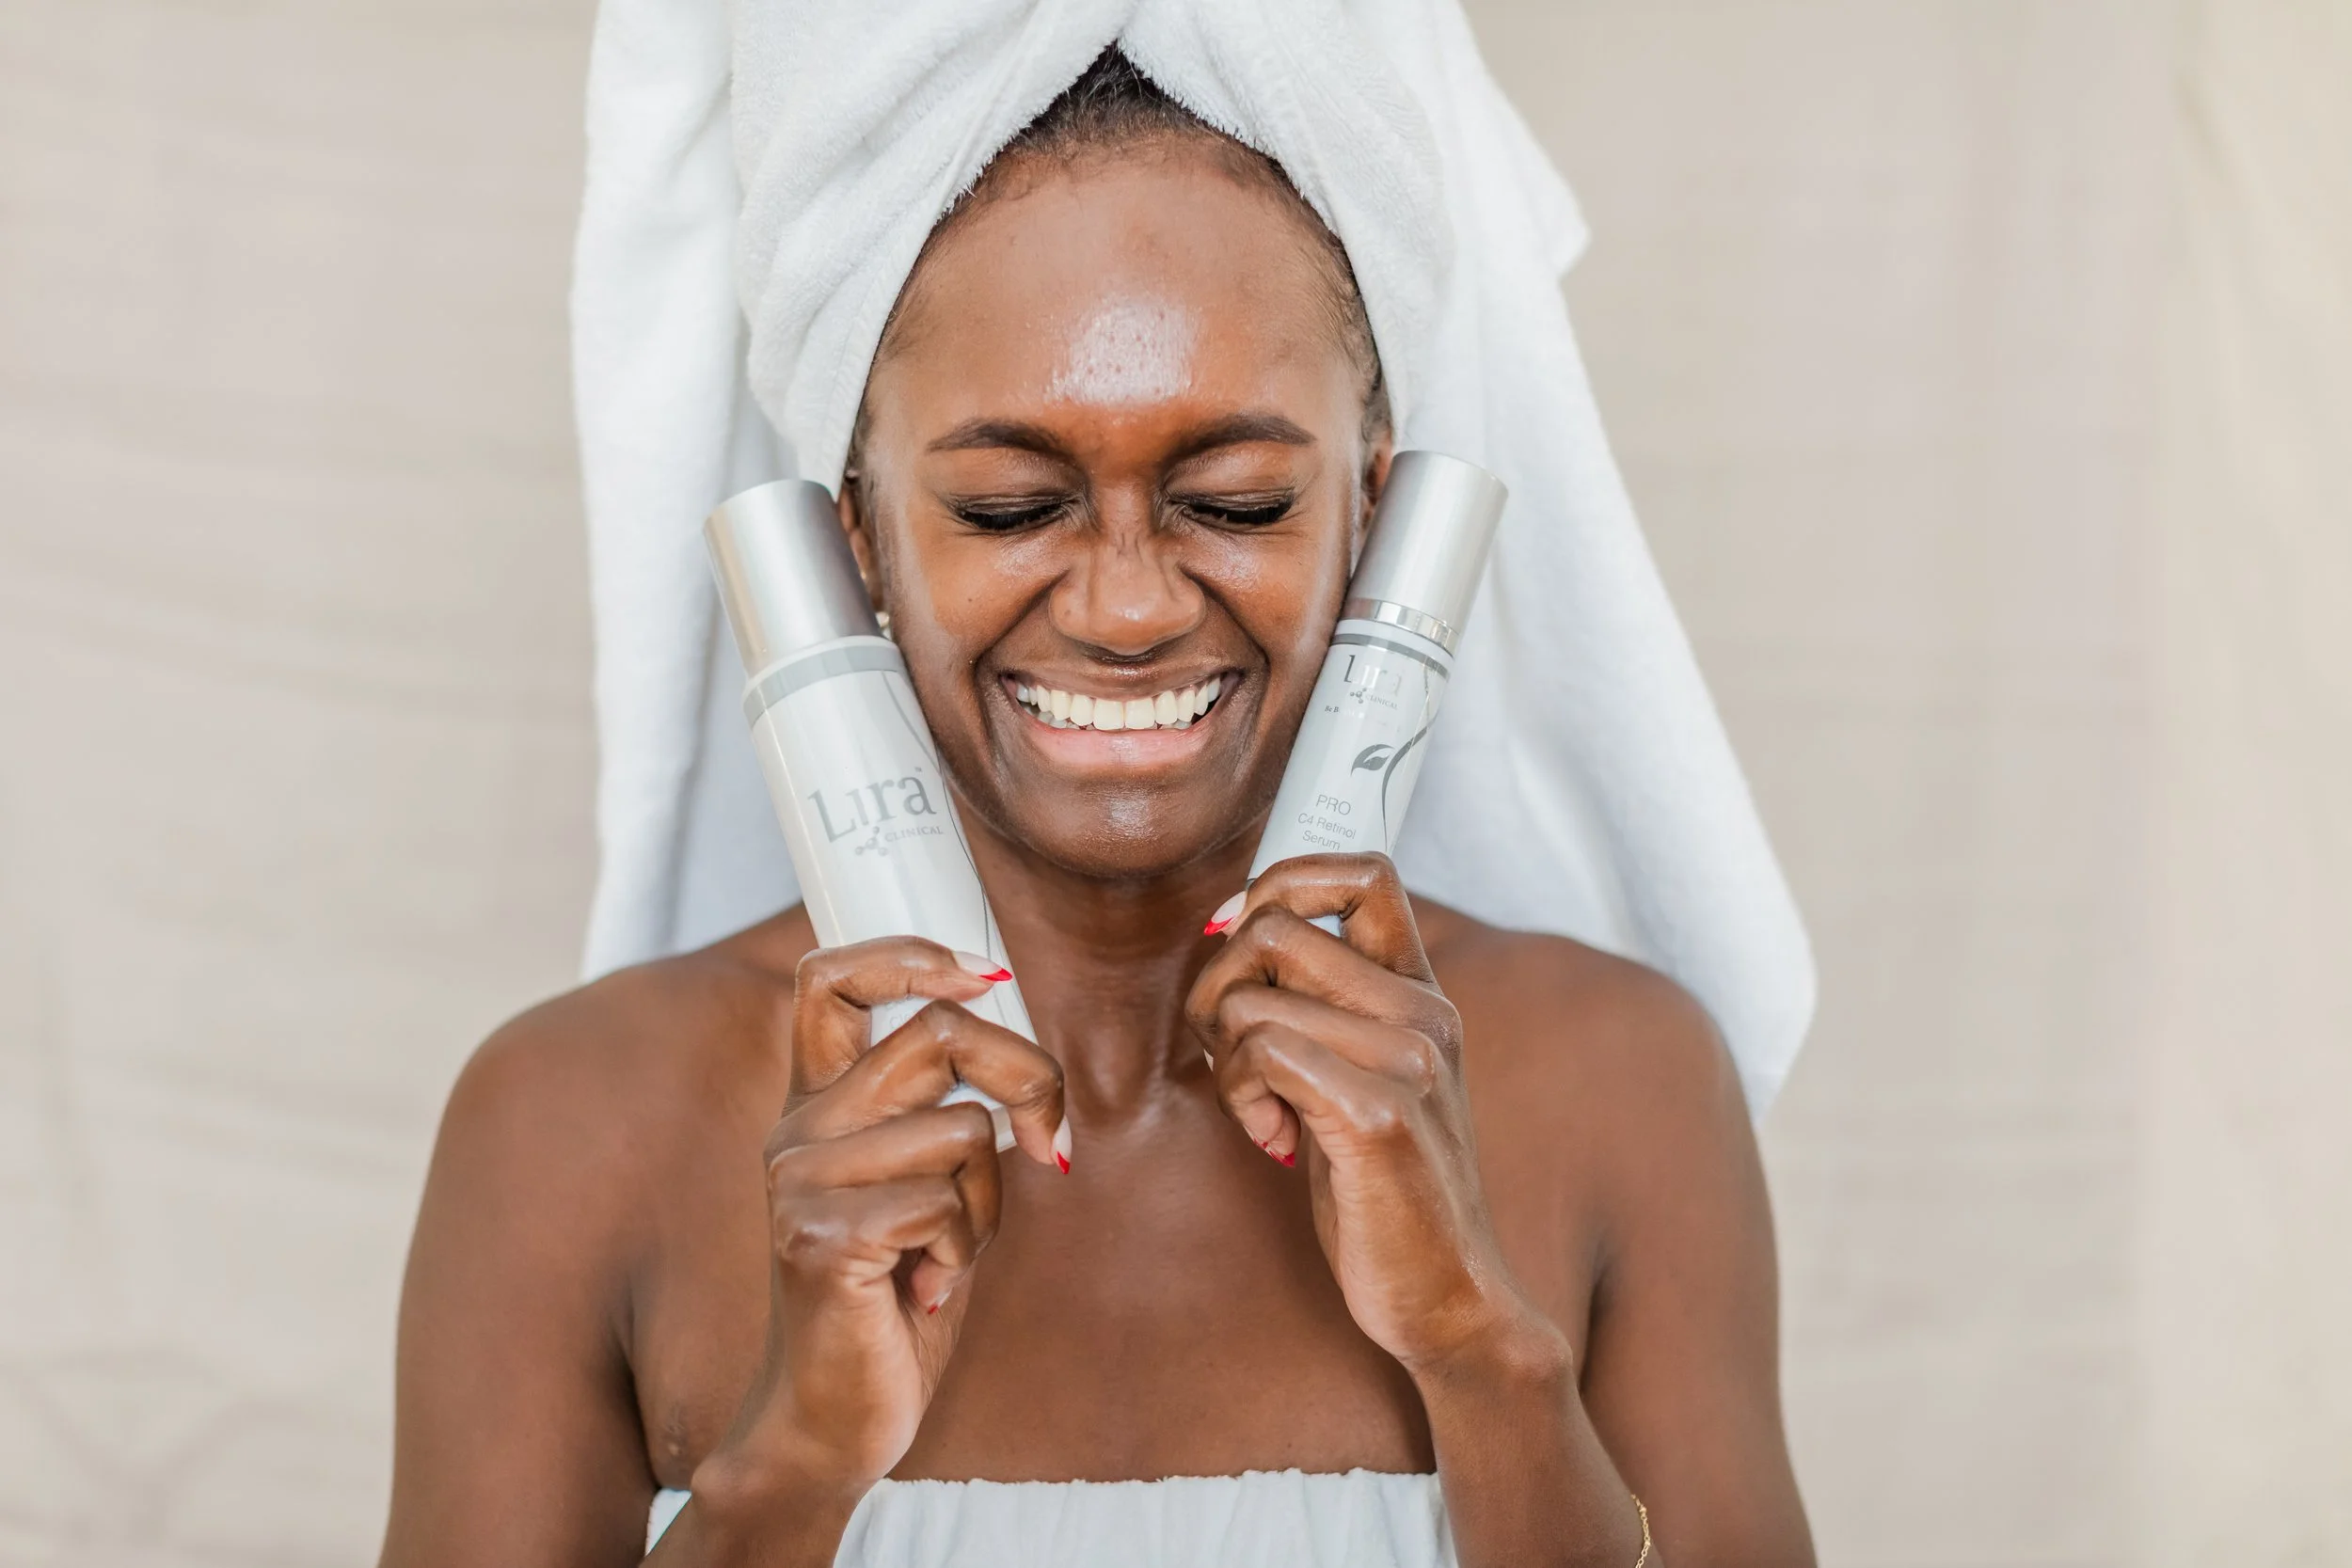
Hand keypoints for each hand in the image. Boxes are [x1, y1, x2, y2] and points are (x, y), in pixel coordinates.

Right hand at [699, 938, 1067, 1516]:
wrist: (834, 1418)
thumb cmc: (900, 1296)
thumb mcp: (934, 1182)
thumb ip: (954, 1107)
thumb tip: (1017, 1032)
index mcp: (819, 1105)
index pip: (831, 977)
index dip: (911, 955)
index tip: (986, 977)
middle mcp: (799, 1129)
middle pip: (938, 1036)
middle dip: (1026, 1077)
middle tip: (1045, 1144)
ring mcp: (799, 1181)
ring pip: (959, 1129)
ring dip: (988, 1202)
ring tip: (948, 1255)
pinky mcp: (819, 1237)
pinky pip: (945, 1201)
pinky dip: (964, 1249)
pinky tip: (926, 1289)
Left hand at [1187, 855, 1540, 1373]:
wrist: (1450, 1299)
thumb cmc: (1386, 1194)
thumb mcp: (1361, 1079)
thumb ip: (1321, 1008)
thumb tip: (1232, 934)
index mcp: (1422, 995)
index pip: (1363, 869)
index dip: (1281, 885)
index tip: (1249, 954)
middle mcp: (1425, 1013)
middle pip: (1273, 927)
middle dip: (1218, 986)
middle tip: (1236, 1056)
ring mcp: (1410, 1061)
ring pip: (1252, 997)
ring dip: (1227, 1057)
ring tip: (1266, 1112)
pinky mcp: (1381, 1116)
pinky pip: (1263, 1053)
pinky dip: (1243, 1095)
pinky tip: (1277, 1140)